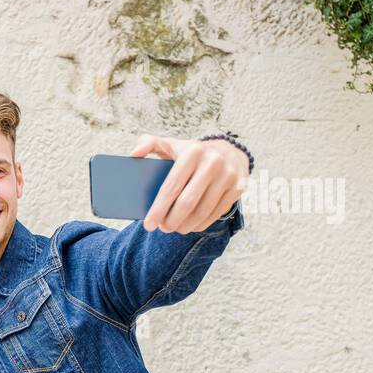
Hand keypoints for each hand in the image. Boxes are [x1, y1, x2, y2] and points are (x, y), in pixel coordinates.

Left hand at [131, 134, 247, 233]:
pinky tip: (191, 226)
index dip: (158, 209)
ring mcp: (228, 175)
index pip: (171, 187)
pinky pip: (217, 213)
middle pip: (187, 203)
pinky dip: (201, 224)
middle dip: (171, 221)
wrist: (229, 151)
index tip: (148, 225)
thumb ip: (149, 143)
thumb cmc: (191, 153)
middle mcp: (212, 162)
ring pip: (202, 211)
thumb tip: (134, 154)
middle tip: (162, 229)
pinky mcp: (239, 187)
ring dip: (186, 225)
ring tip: (175, 228)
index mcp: (192, 152)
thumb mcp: (171, 144)